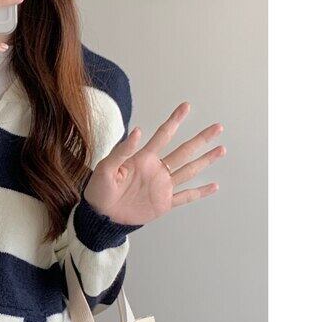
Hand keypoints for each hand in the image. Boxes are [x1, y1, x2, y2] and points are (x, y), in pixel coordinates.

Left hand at [83, 102, 225, 225]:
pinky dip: (200, 192)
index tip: (186, 106)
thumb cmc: (99, 189)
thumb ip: (122, 150)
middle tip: (217, 127)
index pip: (162, 136)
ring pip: (189, 171)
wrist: (100, 215)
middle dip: (201, 139)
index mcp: (143, 159)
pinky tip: (214, 186)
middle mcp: (156, 170)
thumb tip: (138, 131)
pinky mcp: (163, 203)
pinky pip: (185, 197)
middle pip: (184, 151)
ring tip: (221, 149)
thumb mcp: (106, 167)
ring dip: (205, 160)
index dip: (175, 121)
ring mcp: (162, 186)